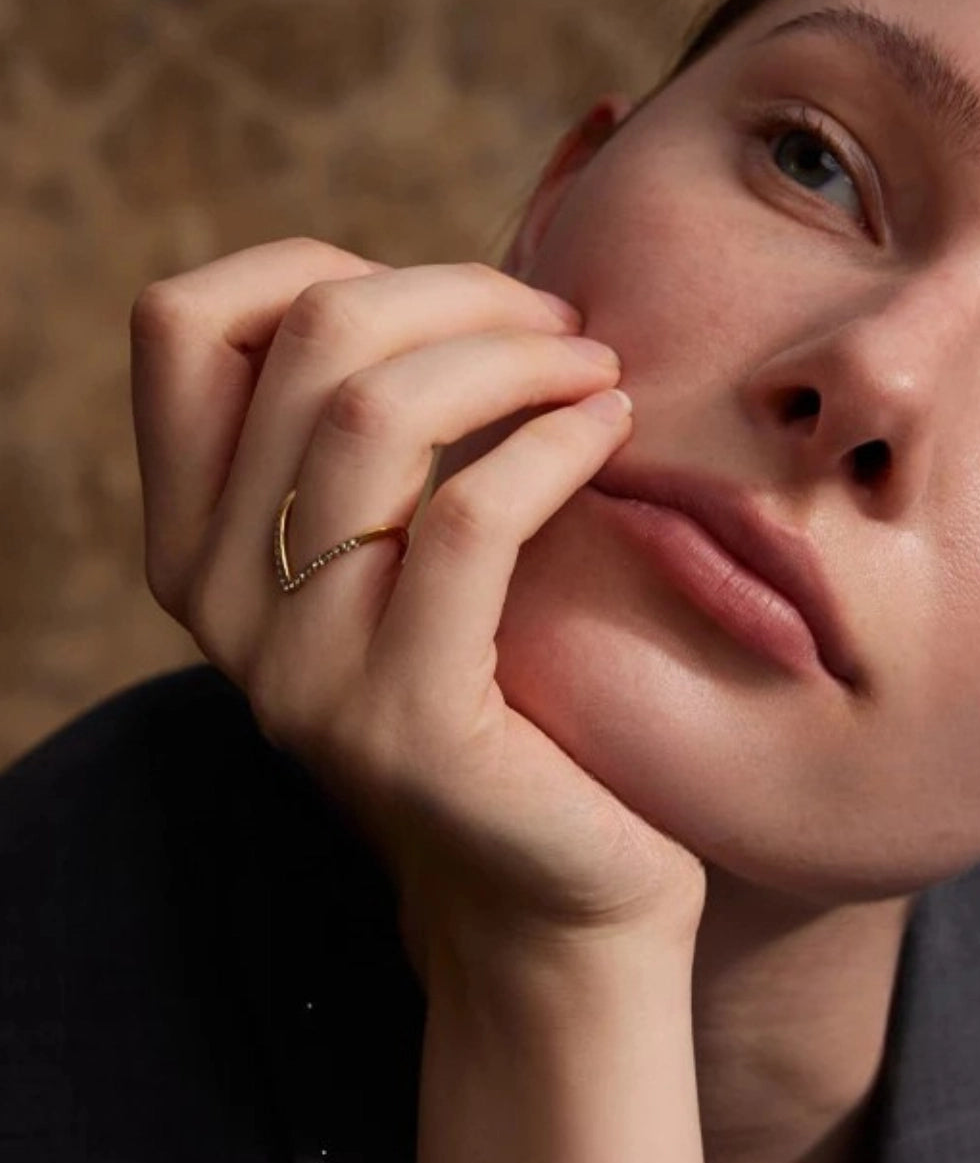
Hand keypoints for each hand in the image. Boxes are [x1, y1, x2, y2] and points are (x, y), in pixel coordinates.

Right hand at [130, 239, 706, 981]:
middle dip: (458, 293)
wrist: (544, 899)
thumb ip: (367, 435)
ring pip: (378, 412)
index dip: (315, 263)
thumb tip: (437, 284)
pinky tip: (612, 429)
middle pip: (308, 338)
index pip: (183, 320)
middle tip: (561, 323)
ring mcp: (298, 666)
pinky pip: (468, 518)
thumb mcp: (399, 549)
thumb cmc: (500, 687)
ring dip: (514, 354)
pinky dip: (554, 440)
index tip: (445, 301)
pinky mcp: (403, 718)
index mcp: (196, 535)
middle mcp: (216, 596)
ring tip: (596, 367)